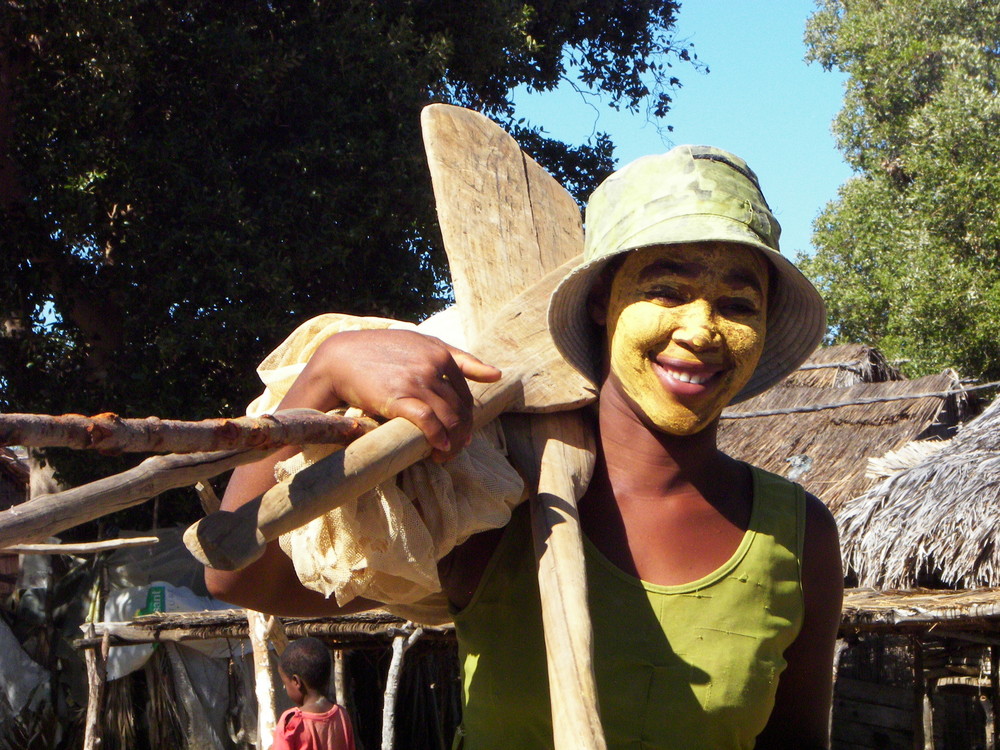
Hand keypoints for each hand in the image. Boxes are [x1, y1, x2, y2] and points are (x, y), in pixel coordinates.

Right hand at [285, 328, 500, 460]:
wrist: (341, 357)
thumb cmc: (382, 351)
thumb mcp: (423, 345)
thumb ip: (461, 358)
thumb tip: (498, 374)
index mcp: (441, 354)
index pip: (466, 395)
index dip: (467, 419)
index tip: (461, 435)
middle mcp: (432, 367)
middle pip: (460, 409)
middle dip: (461, 435)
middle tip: (454, 450)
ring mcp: (416, 382)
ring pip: (449, 419)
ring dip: (451, 443)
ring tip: (443, 455)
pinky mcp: (398, 397)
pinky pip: (428, 422)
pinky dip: (437, 438)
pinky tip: (436, 449)